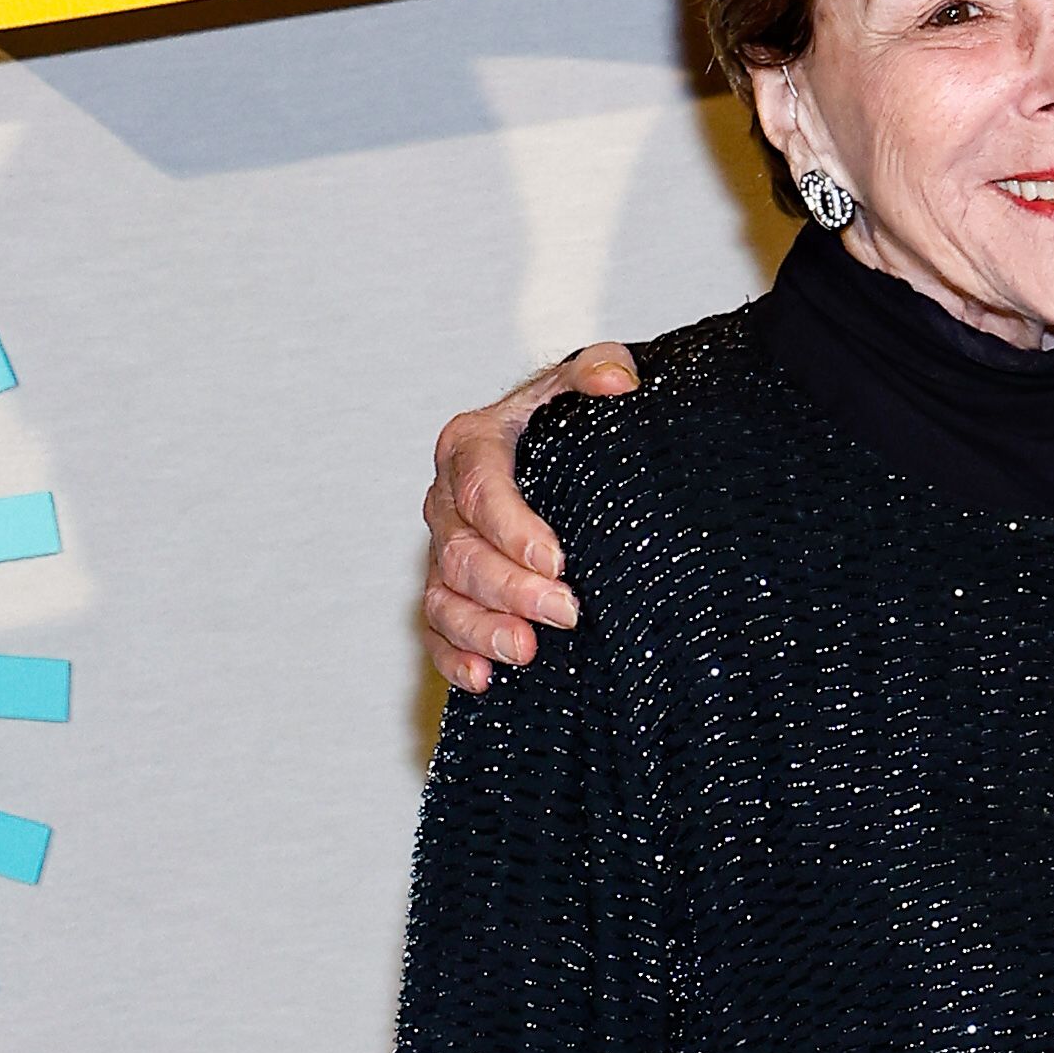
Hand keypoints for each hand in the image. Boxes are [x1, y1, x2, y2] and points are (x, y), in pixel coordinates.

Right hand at [420, 345, 637, 688]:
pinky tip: (485, 680)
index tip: (556, 561)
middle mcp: (448, 498)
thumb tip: (617, 381)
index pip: (482, 487)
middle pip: (462, 551)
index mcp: (473, 444)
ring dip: (480, 629)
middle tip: (565, 614)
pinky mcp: (449, 591)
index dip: (513, 528)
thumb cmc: (569, 422)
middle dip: (510, 588)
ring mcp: (444, 549)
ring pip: (443, 596)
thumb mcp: (587, 387)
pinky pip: (436, 630)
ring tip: (526, 652)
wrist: (558, 454)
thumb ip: (599, 372)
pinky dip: (454, 657)